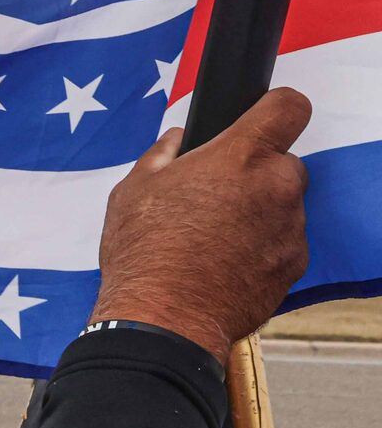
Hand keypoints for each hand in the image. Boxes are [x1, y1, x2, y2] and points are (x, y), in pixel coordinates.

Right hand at [91, 88, 312, 362]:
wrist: (163, 320)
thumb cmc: (144, 252)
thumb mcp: (132, 191)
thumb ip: (162, 156)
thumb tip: (177, 140)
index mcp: (239, 156)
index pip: (289, 107)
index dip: (277, 109)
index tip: (264, 120)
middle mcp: (276, 185)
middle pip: (282, 163)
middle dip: (254, 175)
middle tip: (212, 199)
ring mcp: (290, 227)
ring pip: (282, 205)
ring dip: (257, 214)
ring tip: (212, 241)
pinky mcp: (295, 264)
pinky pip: (283, 243)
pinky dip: (261, 249)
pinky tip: (223, 265)